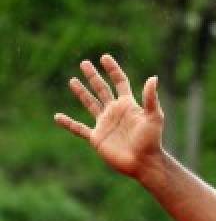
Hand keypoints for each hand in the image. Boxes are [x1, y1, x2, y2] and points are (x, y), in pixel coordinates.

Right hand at [54, 54, 163, 179]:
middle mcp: (115, 112)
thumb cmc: (152, 141)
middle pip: (102, 89)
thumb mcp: (154, 118)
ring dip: (81, 93)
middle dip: (93, 76)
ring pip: (90, 104)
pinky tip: (57, 117)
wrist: (144, 163)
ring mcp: (105, 124)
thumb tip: (153, 78)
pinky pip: (79, 129)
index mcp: (128, 105)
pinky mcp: (97, 137)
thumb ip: (151, 99)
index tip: (105, 57)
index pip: (120, 82)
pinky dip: (68, 124)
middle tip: (84, 63)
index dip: (113, 70)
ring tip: (72, 80)